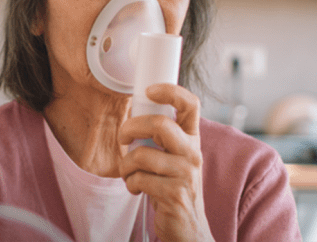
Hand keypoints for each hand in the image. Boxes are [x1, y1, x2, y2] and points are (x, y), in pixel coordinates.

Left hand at [118, 83, 213, 240]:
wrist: (188, 227)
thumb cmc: (173, 188)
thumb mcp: (173, 159)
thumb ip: (161, 139)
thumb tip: (134, 118)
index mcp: (192, 140)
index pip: (191, 105)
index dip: (170, 91)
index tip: (149, 90)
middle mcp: (193, 154)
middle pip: (160, 124)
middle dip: (130, 128)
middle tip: (123, 138)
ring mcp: (185, 174)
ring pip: (142, 154)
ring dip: (126, 165)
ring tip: (129, 174)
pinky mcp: (174, 194)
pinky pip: (139, 178)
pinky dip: (131, 183)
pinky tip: (137, 189)